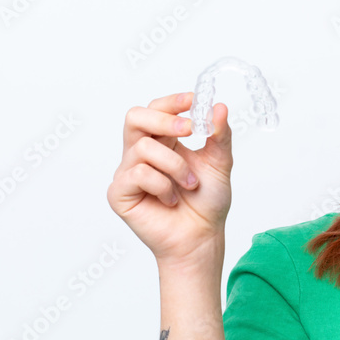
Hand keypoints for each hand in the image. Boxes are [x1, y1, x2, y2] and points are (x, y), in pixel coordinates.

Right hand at [107, 91, 233, 265]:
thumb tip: (219, 107)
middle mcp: (141, 153)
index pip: (156, 110)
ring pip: (143, 147)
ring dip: (175, 165)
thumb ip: (219, 135)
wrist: (202, 237)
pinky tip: (171, 199)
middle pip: (135, 117)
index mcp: (163, 141)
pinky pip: (138, 174)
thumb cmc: (207, 202)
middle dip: (164, 120)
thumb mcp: (220, 163)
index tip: (194, 101)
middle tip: (189, 130)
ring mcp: (128, 172)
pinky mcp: (119, 192)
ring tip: (189, 184)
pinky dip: (162, 185)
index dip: (171, 102)